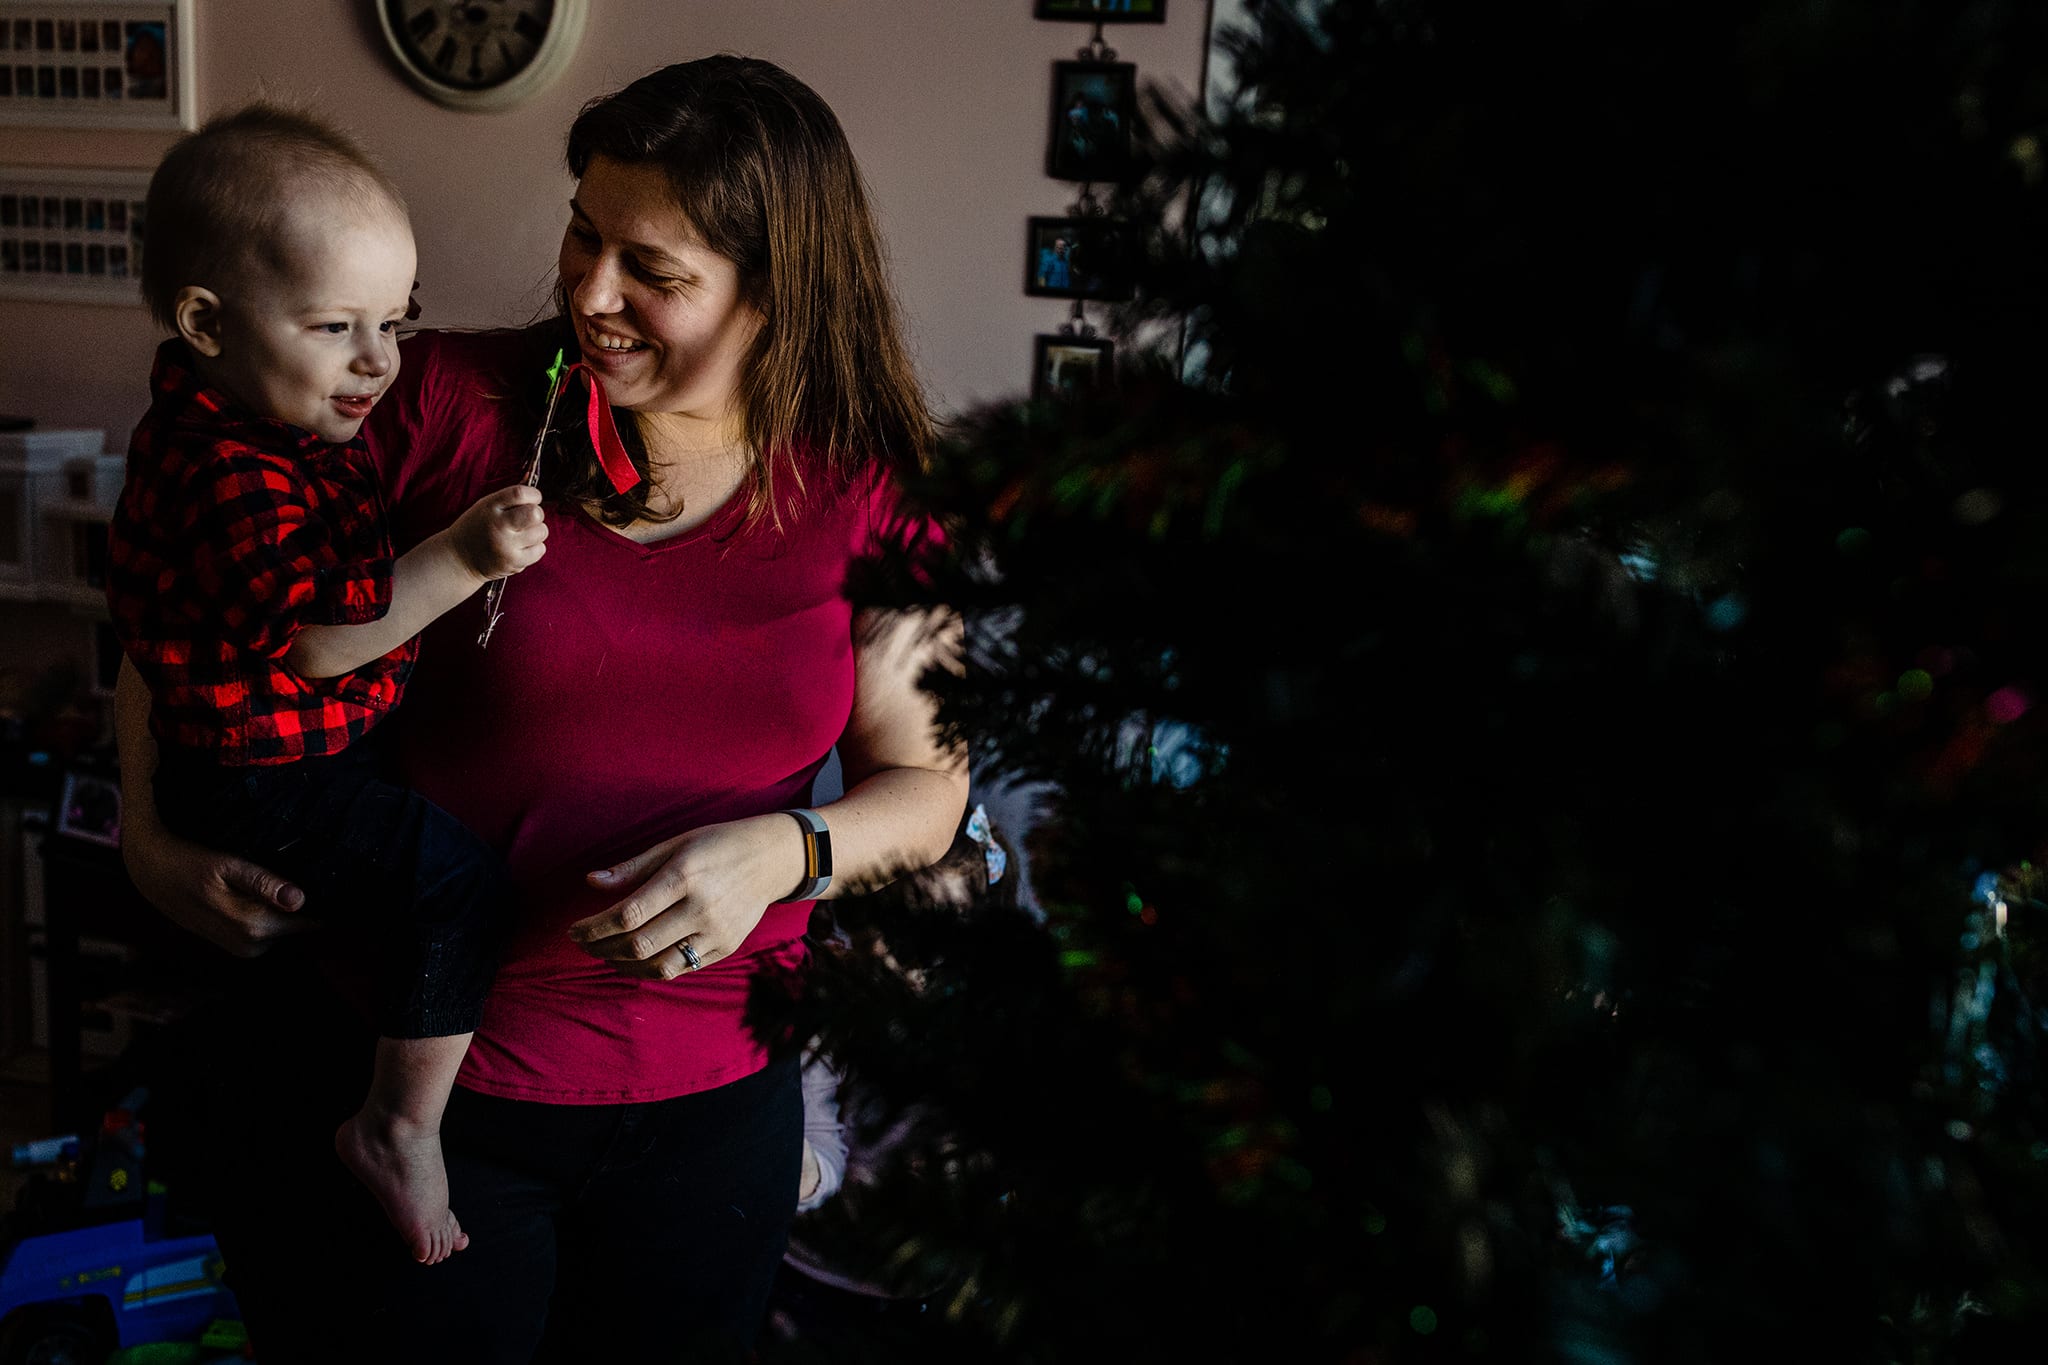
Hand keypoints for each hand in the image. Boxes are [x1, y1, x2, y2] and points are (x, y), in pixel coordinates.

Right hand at [123, 818, 311, 957]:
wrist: (150, 872)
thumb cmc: (188, 861)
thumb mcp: (227, 864)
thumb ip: (264, 883)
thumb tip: (299, 900)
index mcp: (253, 926)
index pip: (309, 920)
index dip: (322, 900)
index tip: (329, 880)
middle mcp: (251, 945)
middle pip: (298, 924)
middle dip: (301, 901)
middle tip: (298, 869)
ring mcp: (244, 949)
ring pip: (284, 927)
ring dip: (283, 907)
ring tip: (269, 879)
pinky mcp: (238, 947)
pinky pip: (269, 930)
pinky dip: (270, 913)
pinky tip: (256, 892)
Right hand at [449, 485, 545, 581]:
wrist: (459, 560)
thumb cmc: (478, 528)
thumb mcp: (486, 506)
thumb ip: (509, 497)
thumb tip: (532, 478)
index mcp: (490, 507)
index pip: (520, 493)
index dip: (533, 494)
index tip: (533, 499)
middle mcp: (498, 526)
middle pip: (535, 513)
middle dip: (537, 514)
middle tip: (527, 519)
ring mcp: (506, 546)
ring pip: (541, 532)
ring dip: (536, 532)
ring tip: (520, 535)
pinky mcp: (514, 562)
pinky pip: (540, 549)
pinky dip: (535, 548)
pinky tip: (520, 548)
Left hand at [567, 815, 799, 978]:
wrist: (771, 858)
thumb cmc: (716, 845)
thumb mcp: (674, 844)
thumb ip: (633, 868)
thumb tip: (591, 882)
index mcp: (684, 876)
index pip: (628, 914)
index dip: (594, 927)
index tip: (573, 929)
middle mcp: (701, 908)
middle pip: (639, 944)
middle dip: (601, 948)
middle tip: (584, 944)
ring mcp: (717, 932)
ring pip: (659, 966)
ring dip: (624, 965)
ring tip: (606, 955)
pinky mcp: (727, 946)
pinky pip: (682, 968)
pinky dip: (652, 969)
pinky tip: (637, 960)